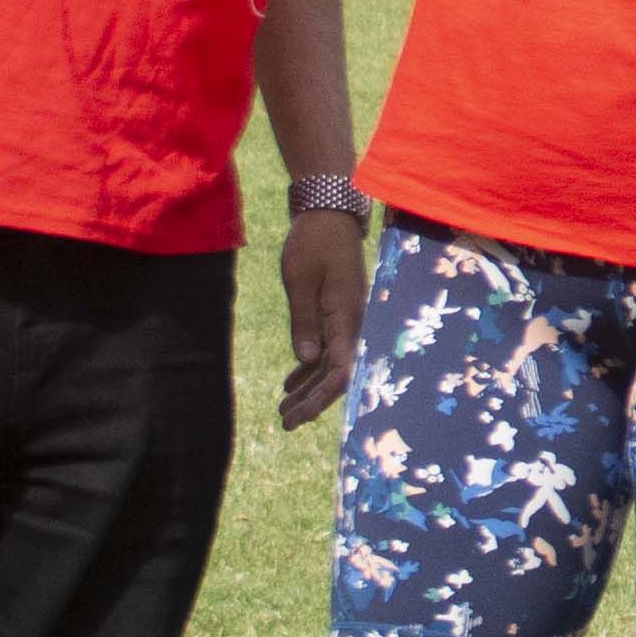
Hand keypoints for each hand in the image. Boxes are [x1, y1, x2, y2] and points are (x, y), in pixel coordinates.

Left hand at [273, 207, 365, 428]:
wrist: (328, 214)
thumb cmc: (314, 243)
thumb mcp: (301, 281)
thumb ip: (305, 322)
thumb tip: (308, 360)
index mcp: (348, 317)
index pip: (340, 370)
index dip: (320, 398)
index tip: (297, 416)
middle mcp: (352, 323)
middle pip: (337, 373)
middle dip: (312, 401)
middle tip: (285, 422)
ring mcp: (345, 319)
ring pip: (330, 363)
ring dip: (309, 387)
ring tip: (283, 409)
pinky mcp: (336, 312)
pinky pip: (326, 348)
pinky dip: (309, 367)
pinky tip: (291, 383)